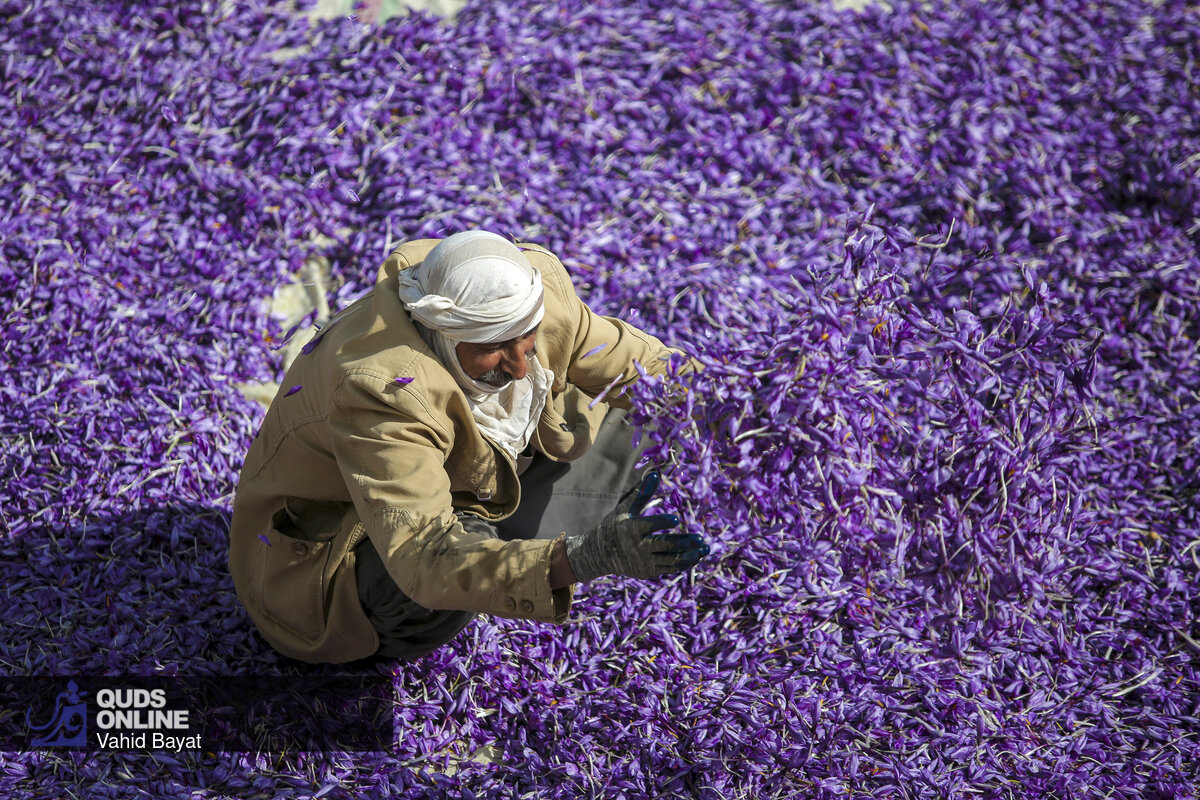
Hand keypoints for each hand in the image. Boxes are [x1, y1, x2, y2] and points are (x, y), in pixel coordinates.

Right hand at [564, 470, 708, 582]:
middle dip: (683, 543)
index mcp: (631, 530)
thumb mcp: (625, 509)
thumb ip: (641, 493)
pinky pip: (669, 568)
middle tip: (701, 539)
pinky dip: (684, 563)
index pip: (647, 526)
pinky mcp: (649, 572)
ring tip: (705, 548)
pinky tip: (697, 556)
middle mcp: (638, 548)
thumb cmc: (615, 526)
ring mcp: (644, 562)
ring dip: (690, 556)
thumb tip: (654, 473)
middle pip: (664, 546)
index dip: (661, 522)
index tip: (676, 518)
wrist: (600, 554)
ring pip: (670, 561)